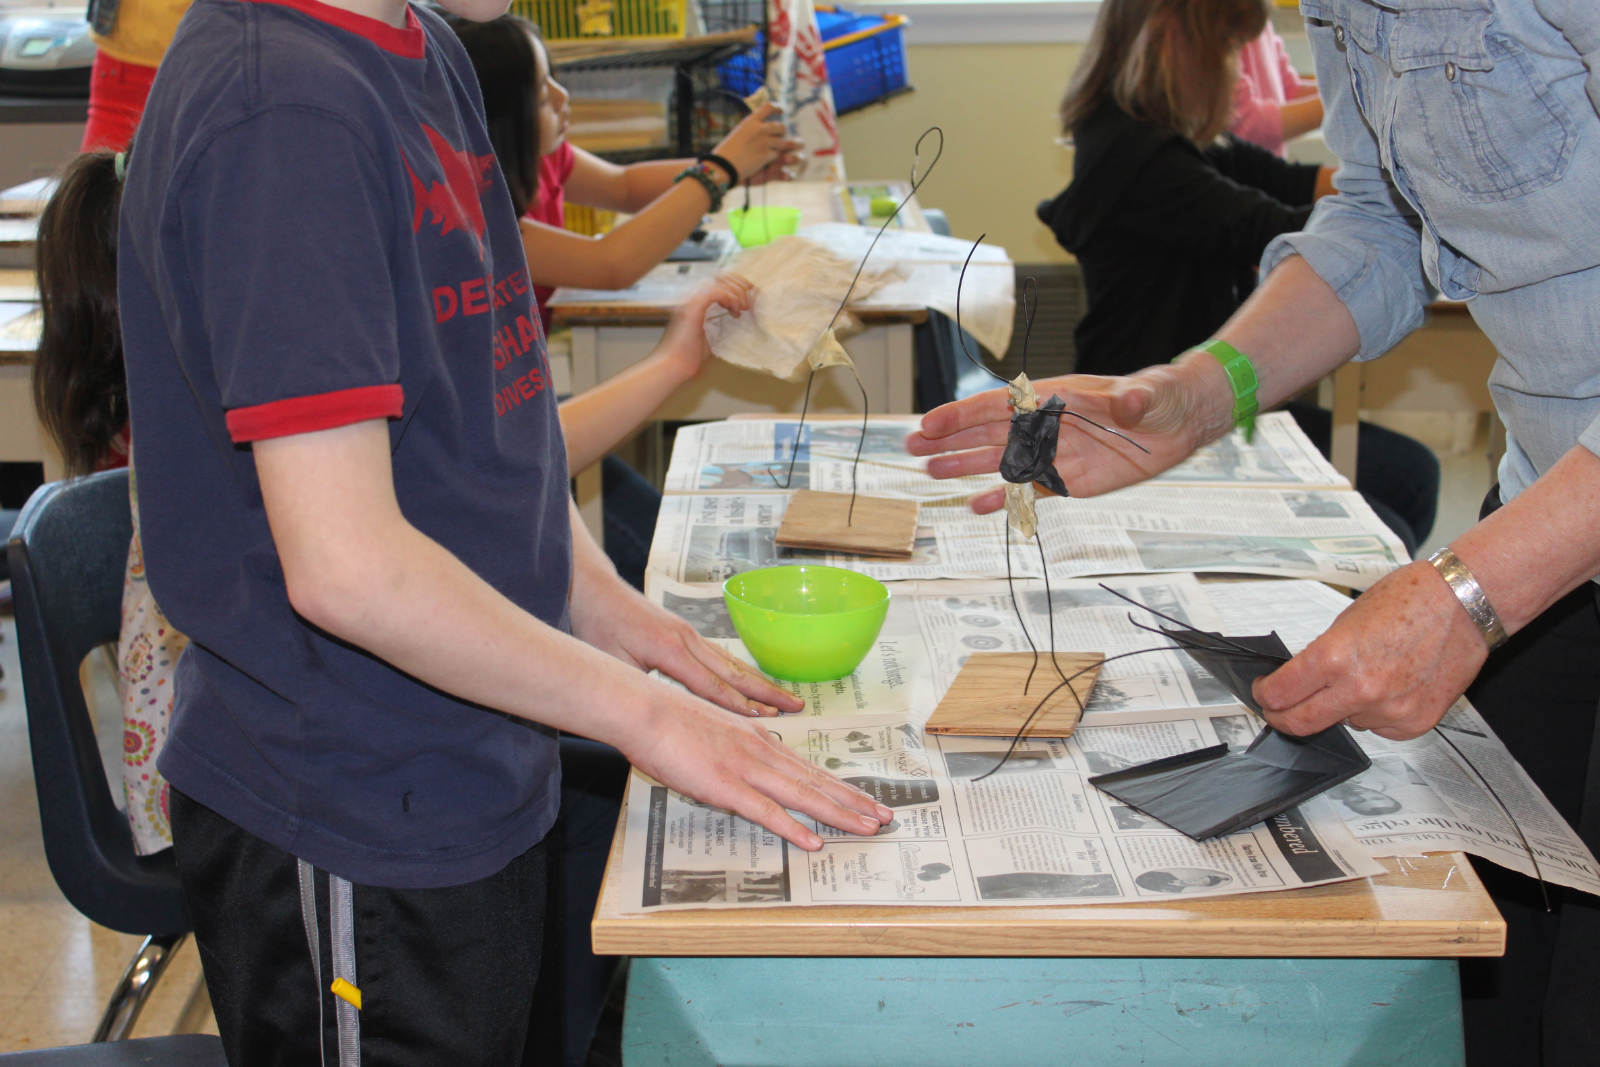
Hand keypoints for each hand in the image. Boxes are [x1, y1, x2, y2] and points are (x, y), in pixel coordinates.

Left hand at [569, 573, 801, 716]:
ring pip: (731, 663)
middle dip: (766, 693)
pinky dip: (740, 672)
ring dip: (759, 682)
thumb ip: (640, 689)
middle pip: (734, 672)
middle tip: (796, 707)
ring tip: (785, 696)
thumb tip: (663, 716)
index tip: (768, 721)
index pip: (712, 687)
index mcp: (670, 651)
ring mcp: (688, 634)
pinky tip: (751, 682)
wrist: (592, 588)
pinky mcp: (683, 632)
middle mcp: (687, 640)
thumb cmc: (597, 625)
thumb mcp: (612, 663)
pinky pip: (718, 657)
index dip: (740, 707)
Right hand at [625, 695, 894, 850]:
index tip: (867, 799)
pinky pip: (766, 812)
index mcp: (760, 741)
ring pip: (803, 796)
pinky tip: (813, 842)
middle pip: (817, 782)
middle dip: (854, 802)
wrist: (645, 709)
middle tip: (885, 817)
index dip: (842, 787)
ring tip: (867, 828)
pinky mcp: (726, 786)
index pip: (810, 769)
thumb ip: (736, 748)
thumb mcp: (716, 731)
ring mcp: (747, 769)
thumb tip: (746, 767)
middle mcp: (762, 752)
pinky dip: (793, 828)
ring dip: (838, 814)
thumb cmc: (671, 720)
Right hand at [653, 271, 753, 383]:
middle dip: (740, 285)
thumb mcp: (713, 336)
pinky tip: (735, 310)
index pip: (719, 282)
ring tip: (743, 307)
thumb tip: (741, 318)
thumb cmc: (689, 357)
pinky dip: (729, 298)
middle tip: (750, 301)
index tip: (749, 298)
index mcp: (696, 303)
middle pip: (721, 276)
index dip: (737, 286)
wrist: (674, 366)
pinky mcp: (693, 307)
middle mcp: (692, 297)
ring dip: (736, 292)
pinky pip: (716, 291)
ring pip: (720, 281)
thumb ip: (723, 324)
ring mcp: (691, 300)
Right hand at [712, 103, 802, 186]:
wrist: (723, 166)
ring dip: (781, 147)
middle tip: (779, 137)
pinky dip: (773, 158)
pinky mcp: (766, 155)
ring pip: (782, 142)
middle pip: (781, 127)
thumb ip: (751, 130)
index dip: (778, 107)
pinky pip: (776, 155)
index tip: (782, 110)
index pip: (769, 107)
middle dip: (782, 133)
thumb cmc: (726, 151)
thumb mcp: (738, 134)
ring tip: (778, 149)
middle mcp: (759, 129)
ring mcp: (764, 142)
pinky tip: (767, 160)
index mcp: (751, 121)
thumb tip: (761, 128)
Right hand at [904, 359, 1231, 512]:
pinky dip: (1004, 498)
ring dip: (966, 468)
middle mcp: (1047, 425)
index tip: (930, 423)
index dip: (962, 414)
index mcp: (1056, 398)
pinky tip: (977, 506)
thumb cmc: (1162, 396)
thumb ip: (1136, 399)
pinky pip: (1030, 490)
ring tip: (932, 474)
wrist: (1180, 421)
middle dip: (950, 441)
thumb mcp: (1150, 394)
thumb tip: (1129, 403)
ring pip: (1001, 462)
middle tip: (912, 449)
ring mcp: (1055, 453)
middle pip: (988, 434)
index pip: (1000, 405)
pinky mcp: (1070, 479)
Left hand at [1254, 560, 1488, 740]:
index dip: (1265, 696)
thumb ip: (1321, 656)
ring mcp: (1390, 711)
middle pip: (1302, 723)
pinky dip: (1375, 713)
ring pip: (1345, 723)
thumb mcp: (1346, 621)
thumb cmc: (1410, 600)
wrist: (1465, 604)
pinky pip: (1379, 727)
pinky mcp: (1415, 723)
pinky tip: (1391, 686)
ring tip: (1367, 675)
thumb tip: (1298, 681)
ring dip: (1342, 708)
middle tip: (1278, 710)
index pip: (1281, 695)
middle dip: (1283, 718)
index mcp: (1336, 658)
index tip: (1264, 693)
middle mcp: (1361, 690)